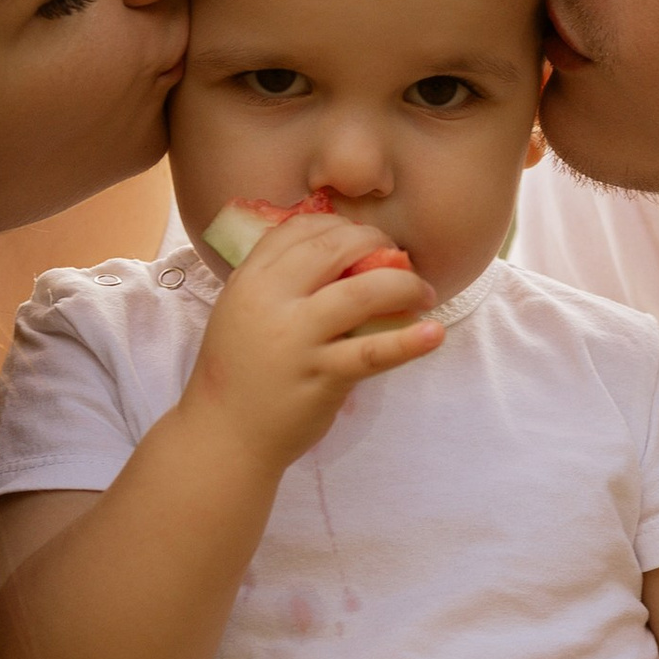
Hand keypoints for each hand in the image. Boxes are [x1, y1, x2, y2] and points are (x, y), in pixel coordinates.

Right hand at [188, 210, 440, 473]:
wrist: (225, 433)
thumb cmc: (239, 370)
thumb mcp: (242, 310)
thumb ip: (278, 280)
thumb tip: (336, 249)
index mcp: (250, 279)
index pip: (300, 228)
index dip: (340, 224)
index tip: (362, 239)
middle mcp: (272, 301)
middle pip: (335, 247)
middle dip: (377, 243)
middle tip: (400, 259)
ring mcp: (298, 339)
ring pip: (362, 292)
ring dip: (404, 284)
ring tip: (424, 294)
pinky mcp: (323, 376)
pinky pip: (373, 353)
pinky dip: (408, 342)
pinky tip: (433, 333)